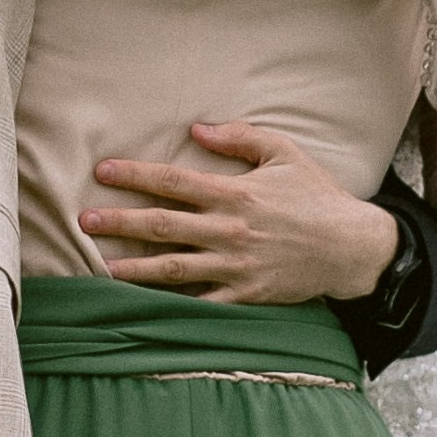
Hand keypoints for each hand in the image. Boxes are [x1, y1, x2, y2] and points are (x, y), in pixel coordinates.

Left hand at [81, 124, 398, 302]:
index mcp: (236, 193)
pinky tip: (143, 306)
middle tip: (83, 221)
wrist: (352, 247)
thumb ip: (239, 138)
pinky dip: (171, 307)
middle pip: (164, 226)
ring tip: (99, 265)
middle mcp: (230, 230)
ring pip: (175, 269)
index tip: (102, 173)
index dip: (135, 176)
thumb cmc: (317, 196)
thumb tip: (195, 128)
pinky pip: (201, 304)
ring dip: (134, 268)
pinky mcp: (246, 296)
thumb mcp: (284, 153)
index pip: (174, 182)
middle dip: (120, 223)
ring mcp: (236, 266)